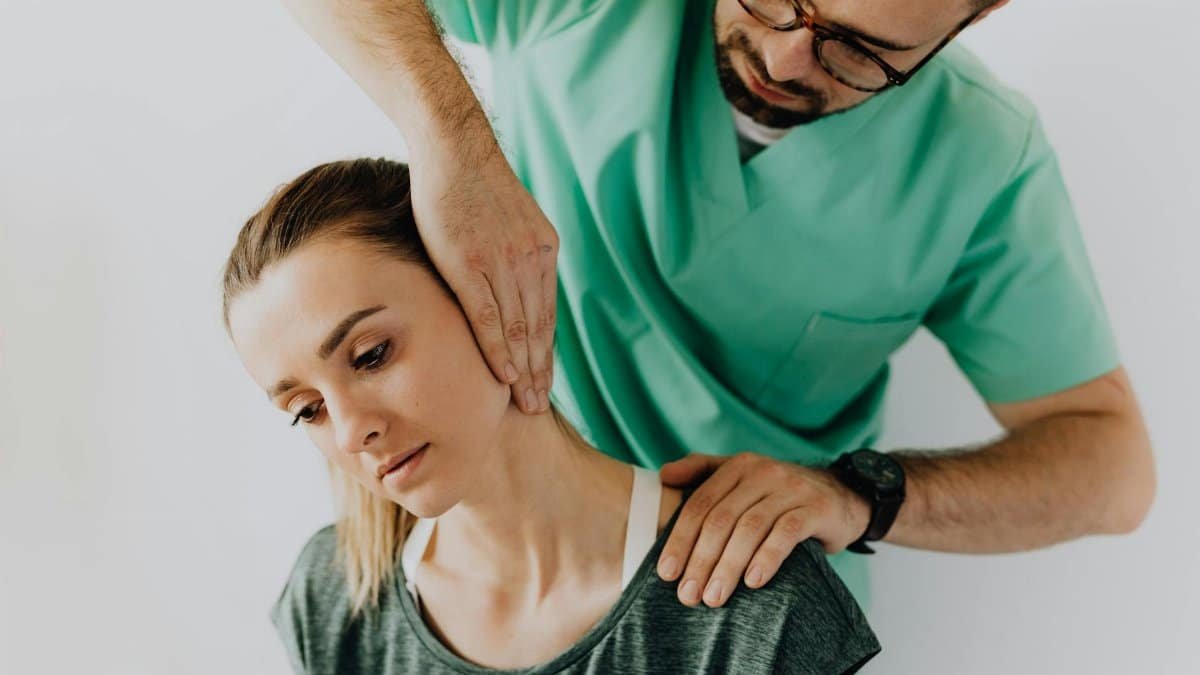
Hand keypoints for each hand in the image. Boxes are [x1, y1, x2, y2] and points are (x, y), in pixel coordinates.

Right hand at [410, 136, 558, 413]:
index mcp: (543, 250)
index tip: (546, 380)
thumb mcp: (511, 219)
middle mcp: (530, 260)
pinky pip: (489, 318)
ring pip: (519, 330)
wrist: (454, 147)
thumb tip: (512, 284)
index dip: (547, 351)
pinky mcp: (471, 265)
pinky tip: (505, 376)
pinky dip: (499, 351)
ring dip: (524, 371)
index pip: (548, 314)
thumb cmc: (473, 183)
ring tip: (526, 403)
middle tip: (541, 407)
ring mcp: (503, 263)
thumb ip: (516, 253)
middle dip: (541, 371)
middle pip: (539, 328)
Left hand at [656, 452, 871, 607]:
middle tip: (688, 595)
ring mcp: (791, 488)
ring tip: (714, 597)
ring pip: (750, 528)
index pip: (701, 504)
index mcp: (738, 466)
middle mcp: (762, 472)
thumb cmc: (780, 495)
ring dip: (728, 566)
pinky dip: (767, 558)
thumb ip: (703, 471)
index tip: (666, 573)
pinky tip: (753, 582)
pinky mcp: (816, 508)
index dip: (680, 539)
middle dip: (701, 560)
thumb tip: (663, 475)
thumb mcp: (743, 478)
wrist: (841, 495)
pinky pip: (786, 533)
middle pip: (722, 519)